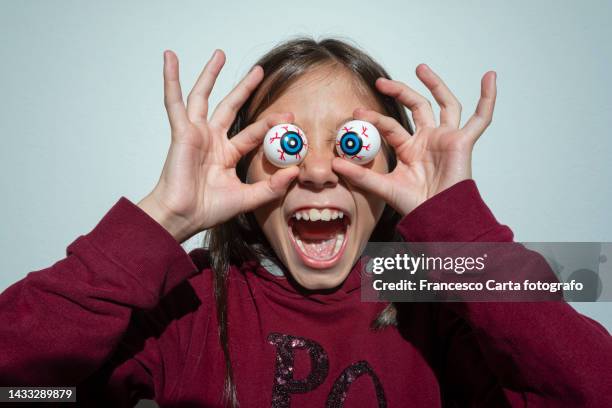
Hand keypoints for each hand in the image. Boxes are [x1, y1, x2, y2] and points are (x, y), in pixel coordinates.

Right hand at [138, 50, 298, 241]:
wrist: (184, 216)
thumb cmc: (208, 210)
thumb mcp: (247, 198)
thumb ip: (271, 187)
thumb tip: (295, 172)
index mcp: (227, 154)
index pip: (253, 133)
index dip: (270, 123)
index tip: (289, 115)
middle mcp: (212, 140)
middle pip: (231, 106)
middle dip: (245, 88)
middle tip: (259, 71)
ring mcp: (196, 133)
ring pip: (203, 97)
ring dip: (210, 74)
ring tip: (220, 54)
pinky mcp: (182, 132)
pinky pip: (174, 101)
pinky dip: (171, 79)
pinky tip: (170, 58)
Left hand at [332, 64, 496, 216]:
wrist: (437, 217)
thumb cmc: (415, 205)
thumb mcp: (383, 187)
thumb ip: (360, 175)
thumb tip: (333, 164)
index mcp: (409, 149)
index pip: (391, 126)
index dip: (374, 119)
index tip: (356, 113)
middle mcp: (428, 140)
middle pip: (416, 107)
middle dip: (400, 91)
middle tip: (380, 82)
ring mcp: (446, 139)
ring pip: (445, 104)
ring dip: (435, 85)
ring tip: (421, 68)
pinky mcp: (463, 142)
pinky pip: (480, 118)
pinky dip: (487, 98)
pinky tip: (490, 78)